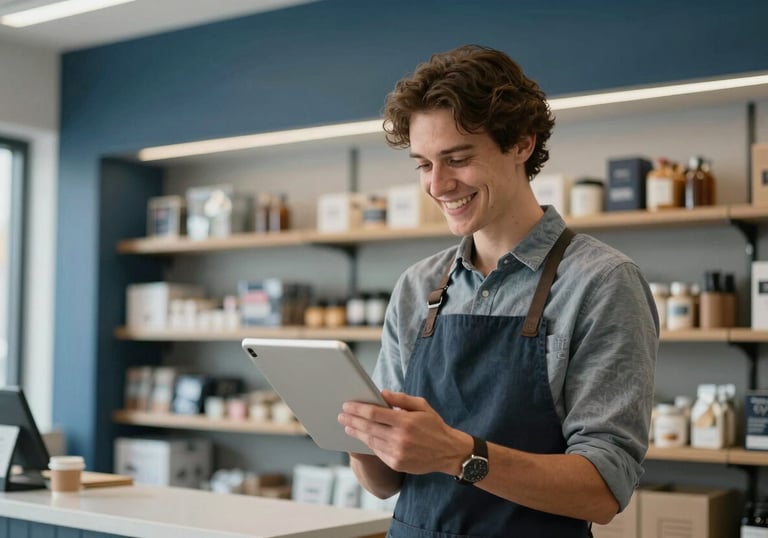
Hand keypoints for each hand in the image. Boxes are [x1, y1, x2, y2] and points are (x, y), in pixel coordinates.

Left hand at [338, 390, 471, 475]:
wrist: (448, 452)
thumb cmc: (434, 426)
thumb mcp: (422, 406)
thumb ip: (401, 399)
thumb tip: (381, 393)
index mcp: (405, 421)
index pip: (374, 413)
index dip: (358, 409)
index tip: (347, 405)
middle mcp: (400, 438)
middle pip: (368, 427)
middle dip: (352, 420)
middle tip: (341, 415)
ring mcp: (397, 453)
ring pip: (370, 440)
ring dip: (356, 432)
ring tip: (347, 426)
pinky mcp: (396, 463)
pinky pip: (377, 451)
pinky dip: (367, 443)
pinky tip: (361, 437)